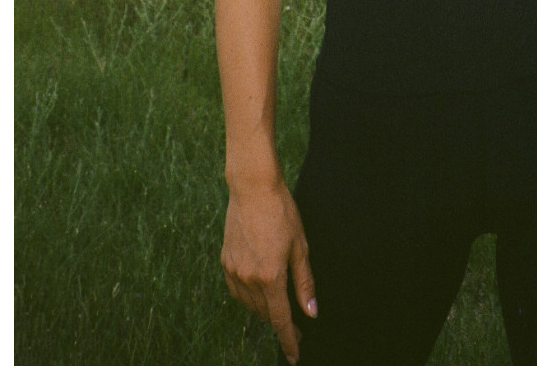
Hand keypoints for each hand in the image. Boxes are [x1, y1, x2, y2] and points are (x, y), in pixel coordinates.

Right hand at [221, 177, 316, 363]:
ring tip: (279, 305)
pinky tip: (259, 290)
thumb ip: (305, 282)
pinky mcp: (225, 261)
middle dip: (281, 322)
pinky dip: (249, 296)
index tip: (295, 355)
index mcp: (270, 276)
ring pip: (250, 304)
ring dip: (265, 309)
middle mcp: (248, 278)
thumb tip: (311, 312)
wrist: (253, 188)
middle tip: (295, 324)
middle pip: (266, 313)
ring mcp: (234, 270)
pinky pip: (237, 290)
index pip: (280, 319)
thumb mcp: (300, 246)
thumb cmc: (281, 212)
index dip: (289, 340)